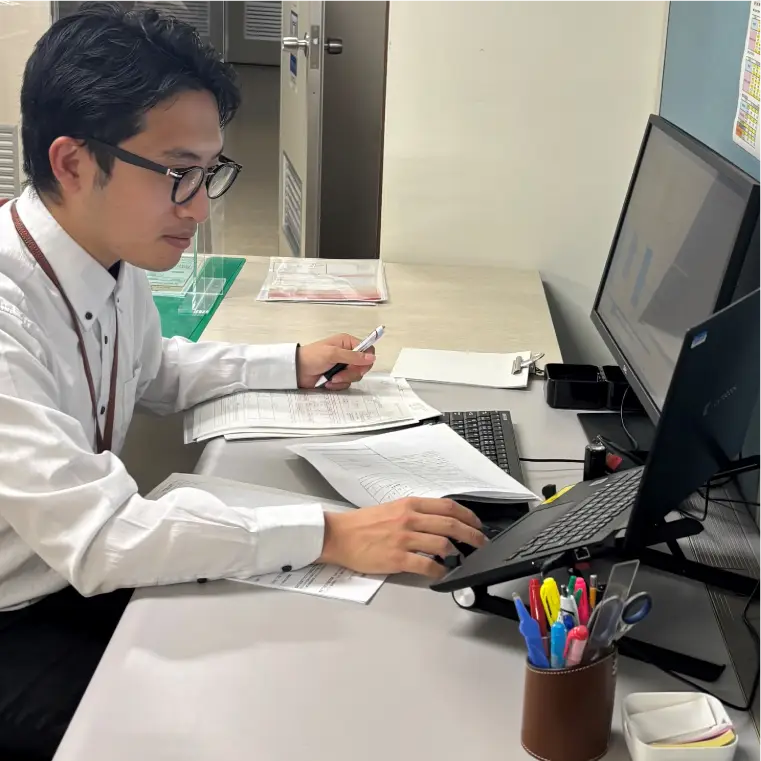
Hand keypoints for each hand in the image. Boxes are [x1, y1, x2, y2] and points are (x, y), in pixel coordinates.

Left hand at [297, 333, 375, 389]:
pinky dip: (338, 385)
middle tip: (339, 375)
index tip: (360, 368)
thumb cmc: (312, 357)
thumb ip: (353, 356)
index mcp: (347, 343)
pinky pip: (346, 383)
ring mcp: (343, 366)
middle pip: (362, 366)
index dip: (366, 360)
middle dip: (351, 373)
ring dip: (343, 379)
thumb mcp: (333, 354)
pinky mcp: (338, 377)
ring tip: (331, 379)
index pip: (367, 350)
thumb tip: (372, 358)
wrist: (297, 370)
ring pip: (355, 376)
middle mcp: (348, 354)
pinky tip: (328, 382)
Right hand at [318, 498, 487, 578]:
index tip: (477, 524)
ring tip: (461, 559)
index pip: (448, 507)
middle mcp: (409, 519)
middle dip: (472, 536)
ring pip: (443, 545)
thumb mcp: (392, 508)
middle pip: (451, 525)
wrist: (339, 535)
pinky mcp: (397, 558)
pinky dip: (439, 571)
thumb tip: (438, 522)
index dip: (468, 516)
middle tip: (480, 543)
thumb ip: (415, 513)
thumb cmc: (363, 524)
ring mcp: (404, 538)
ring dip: (457, 553)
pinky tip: (442, 574)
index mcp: (409, 505)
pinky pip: (427, 566)